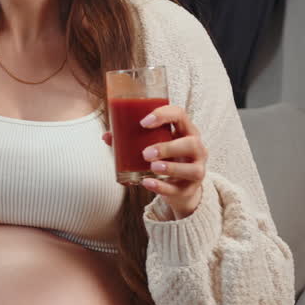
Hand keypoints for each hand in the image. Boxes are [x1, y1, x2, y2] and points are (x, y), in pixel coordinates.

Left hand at [101, 104, 206, 218]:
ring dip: (170, 167)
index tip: (143, 122)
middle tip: (145, 153)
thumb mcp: (154, 144)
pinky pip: (178, 190)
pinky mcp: (190, 189)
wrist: (180, 187)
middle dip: (168, 147)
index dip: (163, 115)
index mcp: (186, 131)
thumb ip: (132, 139)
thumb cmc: (166, 157)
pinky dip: (162, 187)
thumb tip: (106, 136)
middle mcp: (197, 149)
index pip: (180, 114)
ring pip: (192, 169)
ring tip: (151, 166)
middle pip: (191, 143)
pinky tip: (148, 183)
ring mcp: (197, 170)